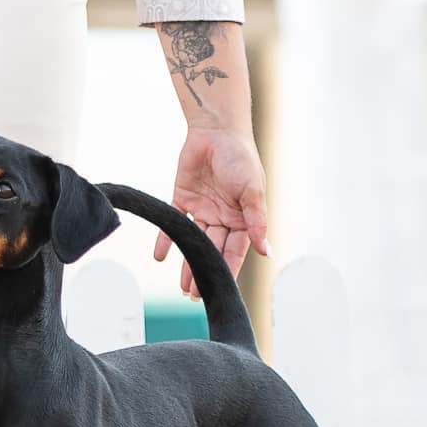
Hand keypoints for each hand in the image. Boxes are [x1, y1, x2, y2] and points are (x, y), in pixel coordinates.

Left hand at [153, 128, 270, 297]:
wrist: (217, 130)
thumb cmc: (241, 158)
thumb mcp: (253, 191)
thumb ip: (257, 221)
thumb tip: (268, 251)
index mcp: (242, 219)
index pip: (235, 250)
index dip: (228, 269)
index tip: (221, 289)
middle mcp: (222, 218)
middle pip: (213, 250)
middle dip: (204, 272)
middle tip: (195, 296)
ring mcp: (202, 209)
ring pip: (194, 241)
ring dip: (187, 262)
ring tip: (182, 287)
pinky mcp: (182, 198)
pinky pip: (173, 222)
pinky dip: (165, 239)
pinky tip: (159, 256)